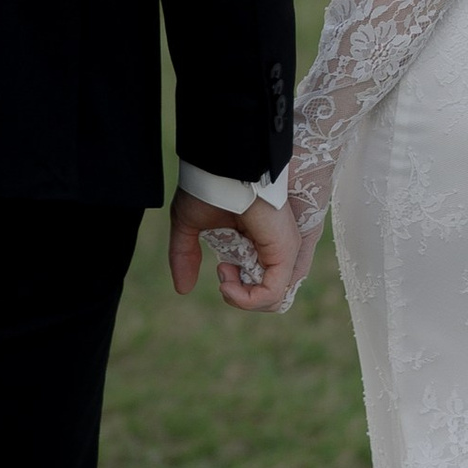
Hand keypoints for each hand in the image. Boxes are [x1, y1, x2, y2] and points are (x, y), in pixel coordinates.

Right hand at [167, 188, 298, 312]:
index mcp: (259, 242)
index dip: (238, 288)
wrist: (223, 167)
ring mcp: (283, 251)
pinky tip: (227, 283)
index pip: (260, 283)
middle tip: (223, 270)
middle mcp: (275, 249)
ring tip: (225, 274)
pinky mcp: (284, 252)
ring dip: (240, 298)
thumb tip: (183, 289)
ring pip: (272, 300)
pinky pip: (272, 294)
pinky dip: (246, 299)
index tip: (221, 267)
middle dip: (240, 296)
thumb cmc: (209, 187)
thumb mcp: (190, 225)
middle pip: (268, 295)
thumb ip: (185, 256)